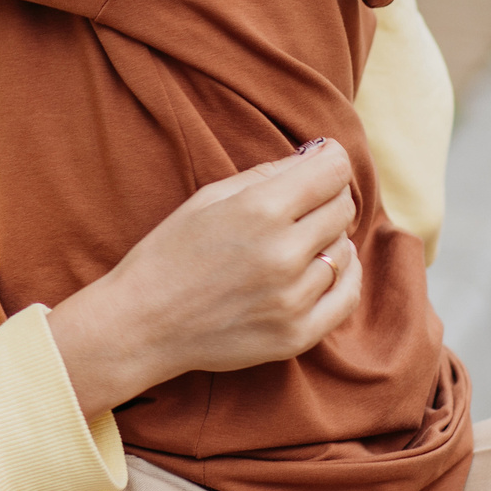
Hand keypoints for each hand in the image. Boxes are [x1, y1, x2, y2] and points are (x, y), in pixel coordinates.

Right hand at [48, 141, 361, 419]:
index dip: (331, 161)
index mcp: (259, 211)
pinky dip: (342, 277)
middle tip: (303, 204)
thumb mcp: (209, 198)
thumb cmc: (170, 254)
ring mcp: (293, 298)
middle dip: (328, 198)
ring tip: (296, 243)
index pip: (334, 171)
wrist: (143, 324)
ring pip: (345, 251)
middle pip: (343, 208)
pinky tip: (318, 270)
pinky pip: (348, 295)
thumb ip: (268, 174)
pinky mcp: (297, 335)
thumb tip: (319, 155)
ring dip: (328, 240)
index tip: (323, 162)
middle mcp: (282, 254)